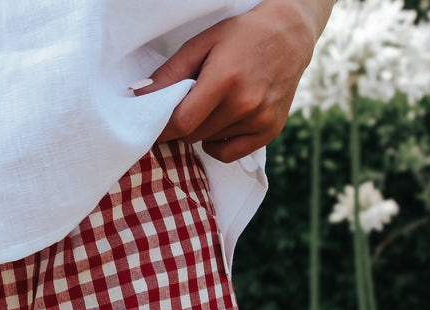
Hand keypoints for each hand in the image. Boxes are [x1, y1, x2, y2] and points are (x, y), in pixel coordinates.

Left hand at [133, 0, 328, 162]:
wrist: (290, 35)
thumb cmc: (240, 36)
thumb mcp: (201, 44)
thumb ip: (169, 72)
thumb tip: (138, 95)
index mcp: (225, 80)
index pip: (181, 123)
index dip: (160, 128)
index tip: (151, 125)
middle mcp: (245, 104)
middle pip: (192, 135)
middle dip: (181, 124)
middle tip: (187, 104)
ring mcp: (260, 120)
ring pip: (208, 142)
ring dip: (202, 129)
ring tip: (214, 103)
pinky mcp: (270, 130)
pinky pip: (229, 154)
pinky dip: (218, 144)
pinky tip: (222, 122)